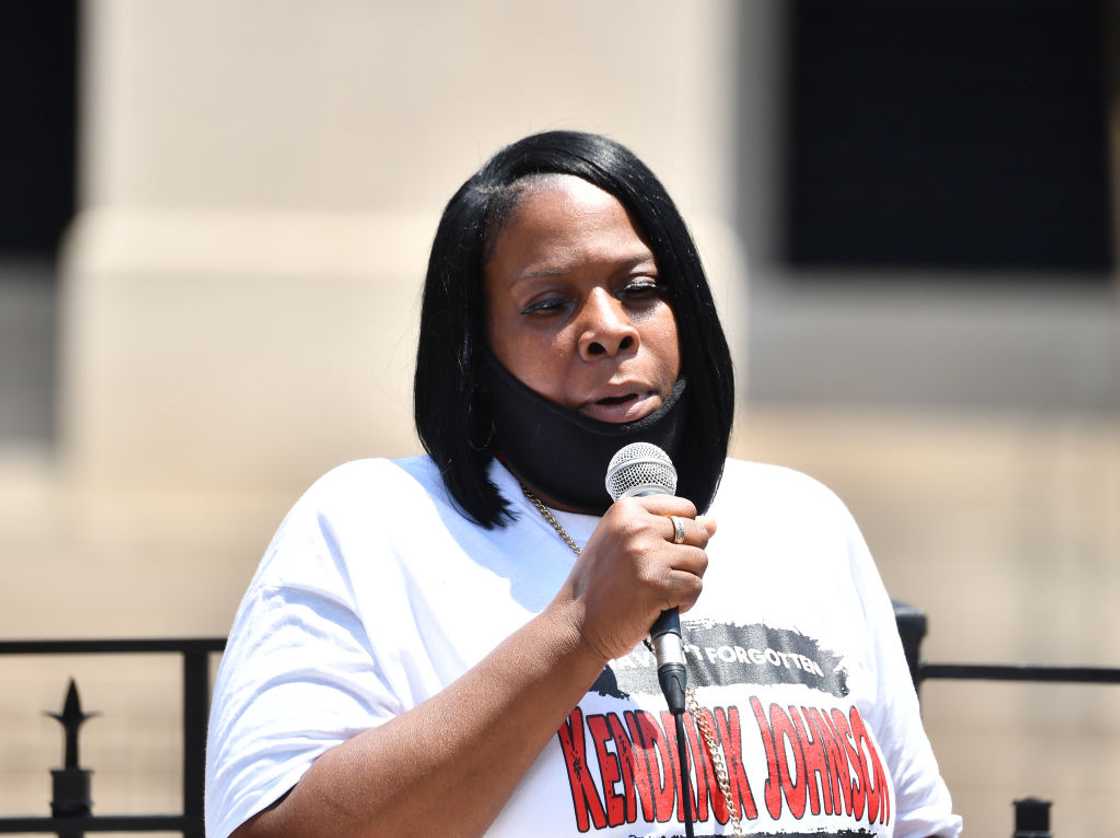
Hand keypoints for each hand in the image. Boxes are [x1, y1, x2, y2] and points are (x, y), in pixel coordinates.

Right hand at [548, 495, 716, 663]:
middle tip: (659, 576)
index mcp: (626, 510)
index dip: (683, 535)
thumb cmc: (599, 587)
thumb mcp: (624, 544)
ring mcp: (647, 555)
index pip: (685, 509)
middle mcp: (636, 527)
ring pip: (701, 562)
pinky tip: (660, 606)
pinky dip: (684, 602)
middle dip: (687, 558)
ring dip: (686, 581)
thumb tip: (712, 523)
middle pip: (698, 534)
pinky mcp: (658, 584)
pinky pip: (696, 588)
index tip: (662, 552)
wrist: (576, 625)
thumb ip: (666, 529)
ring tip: (658, 592)